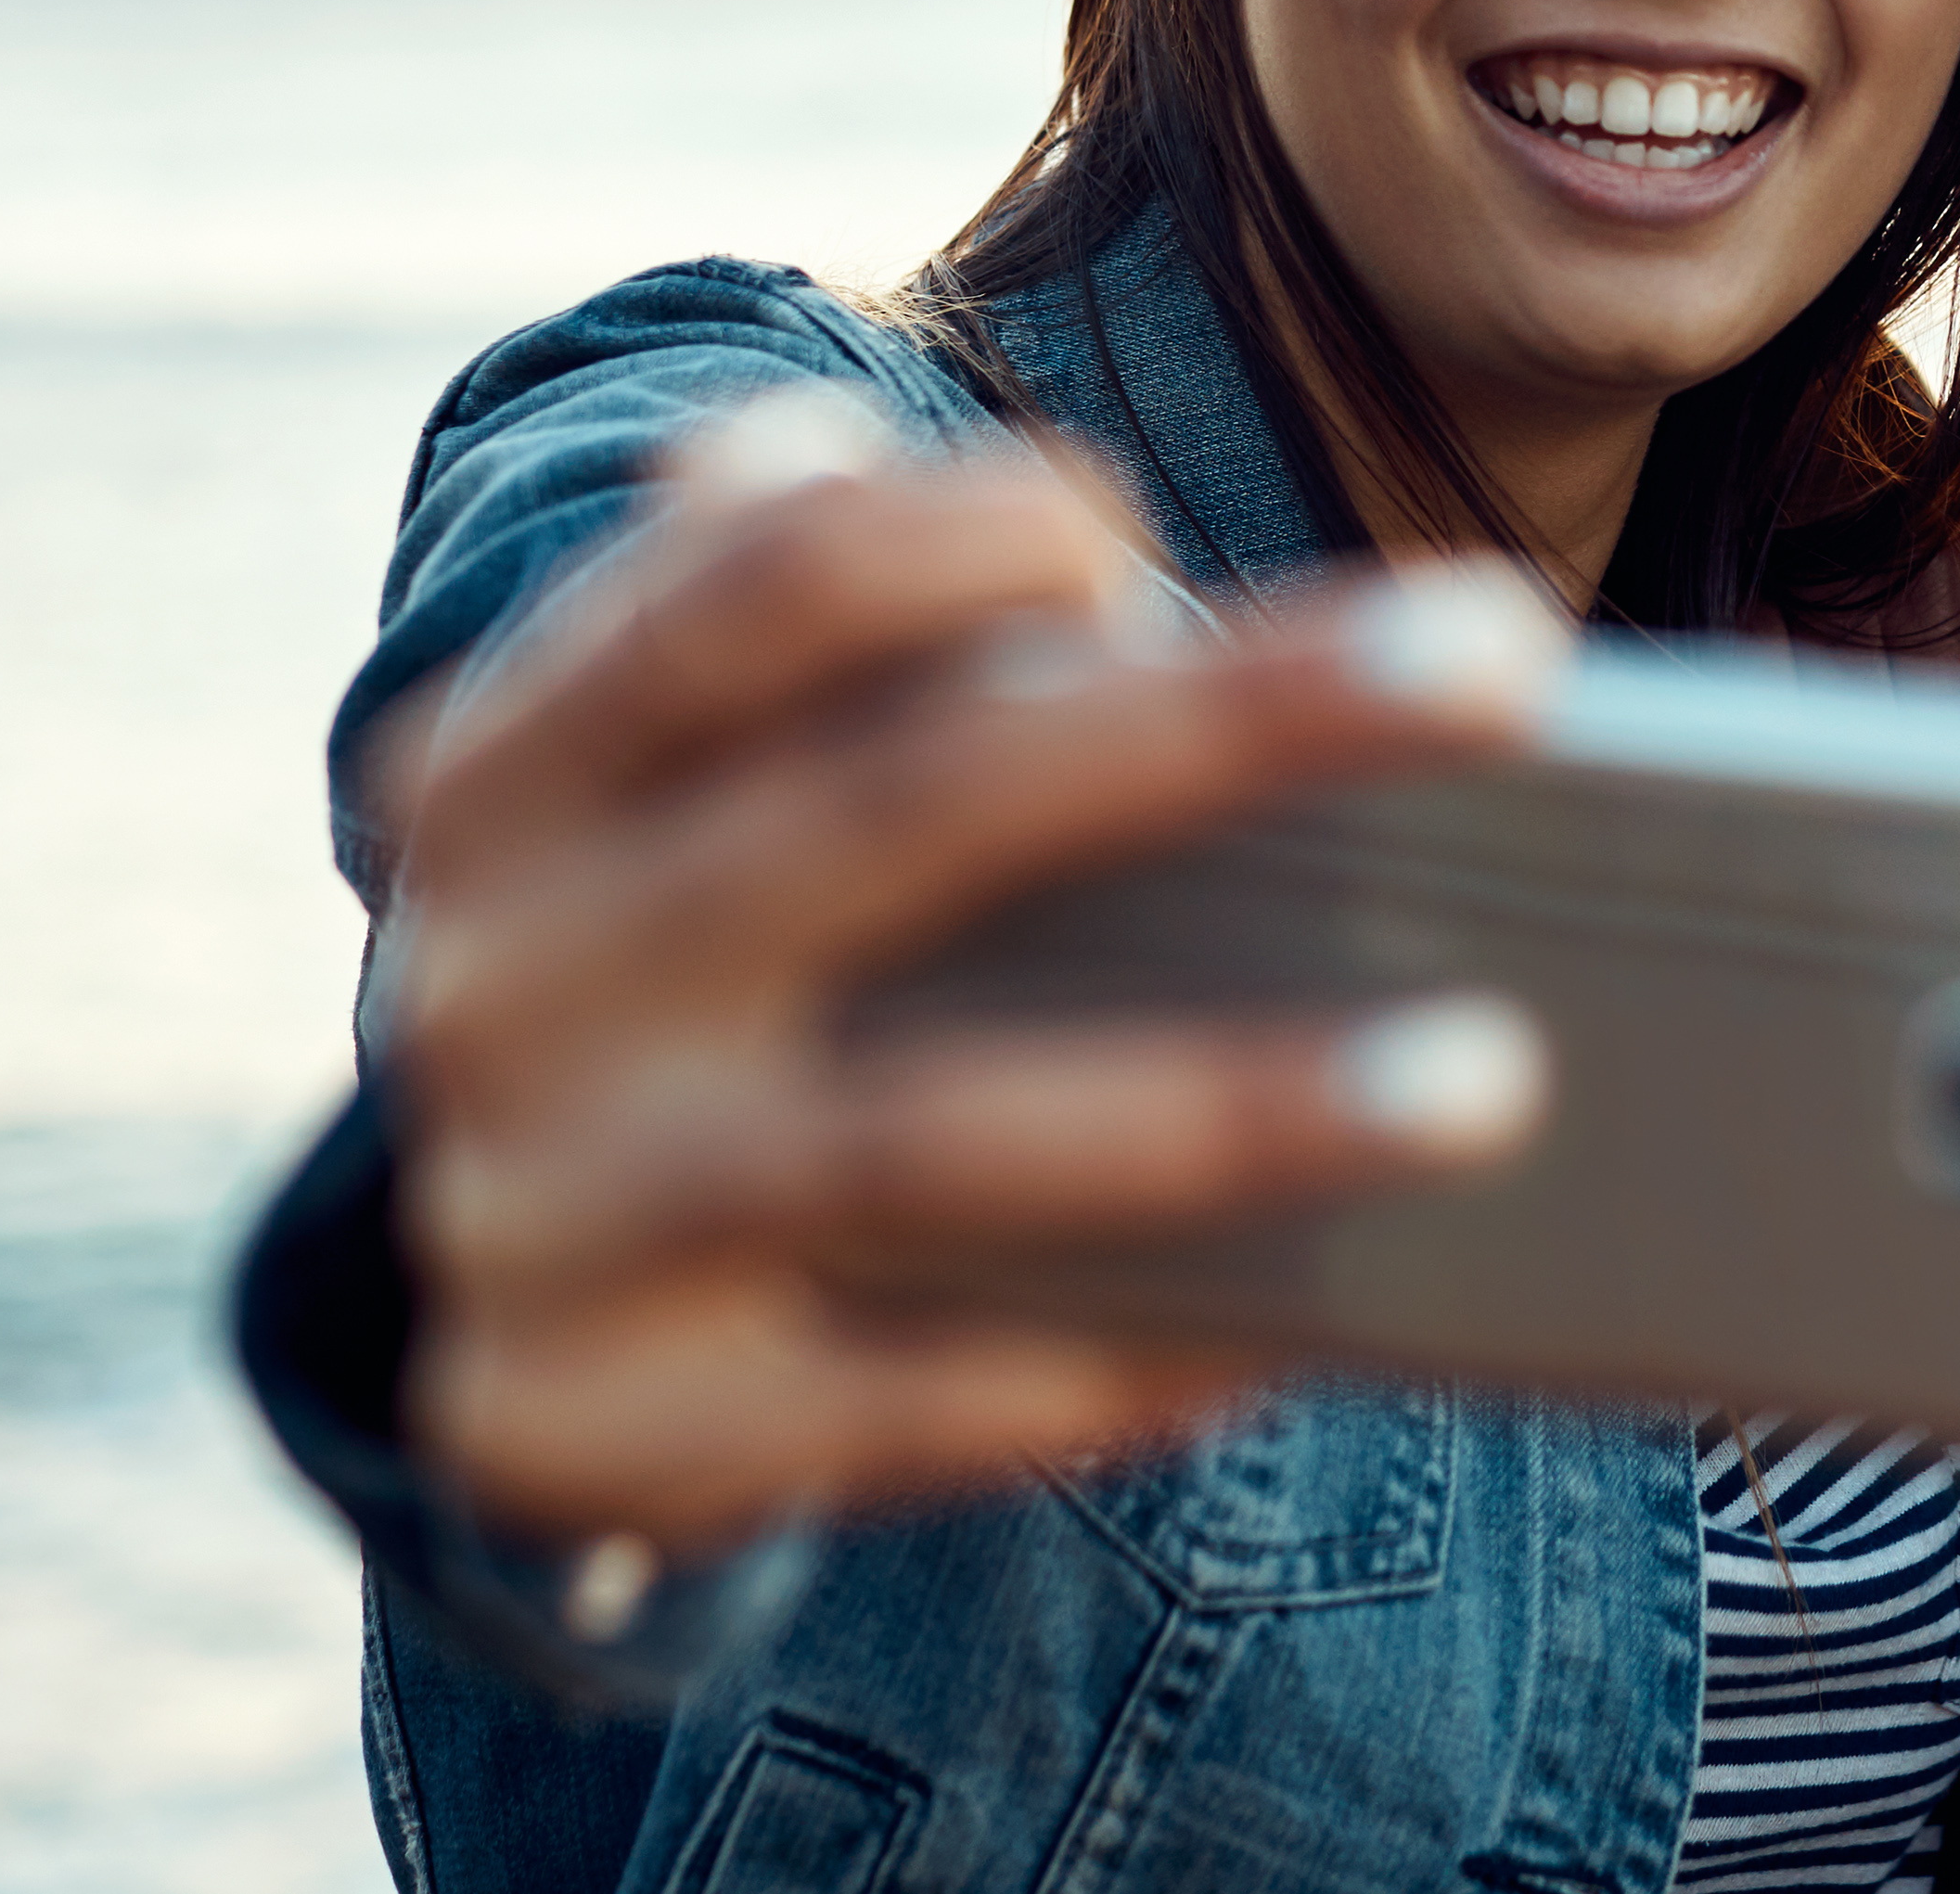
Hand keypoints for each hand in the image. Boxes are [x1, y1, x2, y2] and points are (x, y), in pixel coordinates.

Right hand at [365, 394, 1565, 1557]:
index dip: (977, 528)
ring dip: (1225, 1101)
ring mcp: (542, 1218)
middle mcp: (499, 979)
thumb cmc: (698, 953)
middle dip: (1219, 723)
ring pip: (922, 1138)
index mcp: (509, 771)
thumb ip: (847, 637)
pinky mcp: (605, 1432)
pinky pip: (913, 1396)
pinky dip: (1122, 1350)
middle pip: (898, 812)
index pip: (754, 587)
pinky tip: (1321, 1319)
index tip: (1156, 534)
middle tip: (1506, 661)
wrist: (453, 1296)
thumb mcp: (696, 780)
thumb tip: (1090, 580)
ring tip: (1493, 1073)